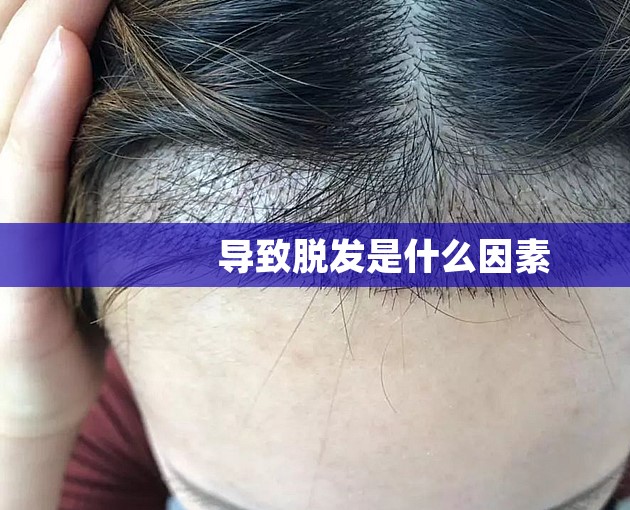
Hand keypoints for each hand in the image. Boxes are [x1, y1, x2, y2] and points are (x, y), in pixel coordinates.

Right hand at [0, 0, 108, 437]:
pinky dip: (38, 114)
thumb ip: (71, 159)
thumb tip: (109, 90)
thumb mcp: (66, 222)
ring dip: (37, 28)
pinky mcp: (5, 268)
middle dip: (40, 3)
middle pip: (1, 65)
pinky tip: (62, 54)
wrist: (24, 404)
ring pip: (2, 104)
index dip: (31, 10)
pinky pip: (19, 177)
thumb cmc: (57, 308)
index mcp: (1, 164)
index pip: (8, 68)